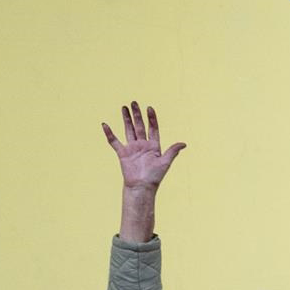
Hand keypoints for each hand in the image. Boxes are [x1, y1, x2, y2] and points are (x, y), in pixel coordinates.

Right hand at [103, 102, 185, 239]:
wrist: (142, 186)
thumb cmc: (155, 176)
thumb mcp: (165, 162)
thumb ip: (172, 151)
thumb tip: (184, 143)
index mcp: (154, 146)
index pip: (153, 128)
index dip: (152, 118)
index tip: (149, 108)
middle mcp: (143, 145)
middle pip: (140, 126)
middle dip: (137, 114)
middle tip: (134, 102)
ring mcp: (132, 148)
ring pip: (129, 130)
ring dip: (126, 119)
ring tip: (124, 107)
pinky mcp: (122, 153)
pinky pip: (114, 141)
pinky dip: (109, 133)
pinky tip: (105, 125)